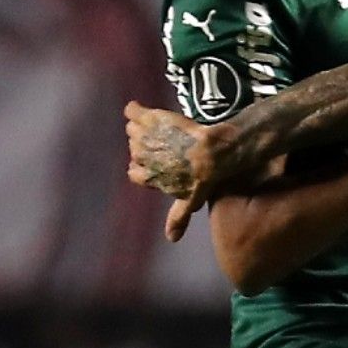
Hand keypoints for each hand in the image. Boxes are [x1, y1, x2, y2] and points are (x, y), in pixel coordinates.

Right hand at [125, 101, 234, 241]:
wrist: (214, 150)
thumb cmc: (205, 175)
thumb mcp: (191, 199)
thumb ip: (178, 217)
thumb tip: (171, 239)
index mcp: (150, 177)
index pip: (134, 173)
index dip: (143, 168)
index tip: (156, 163)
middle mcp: (142, 156)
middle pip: (134, 149)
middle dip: (145, 146)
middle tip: (163, 143)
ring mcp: (144, 136)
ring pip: (133, 131)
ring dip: (142, 129)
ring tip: (159, 129)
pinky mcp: (151, 118)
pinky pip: (133, 112)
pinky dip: (134, 109)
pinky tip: (138, 108)